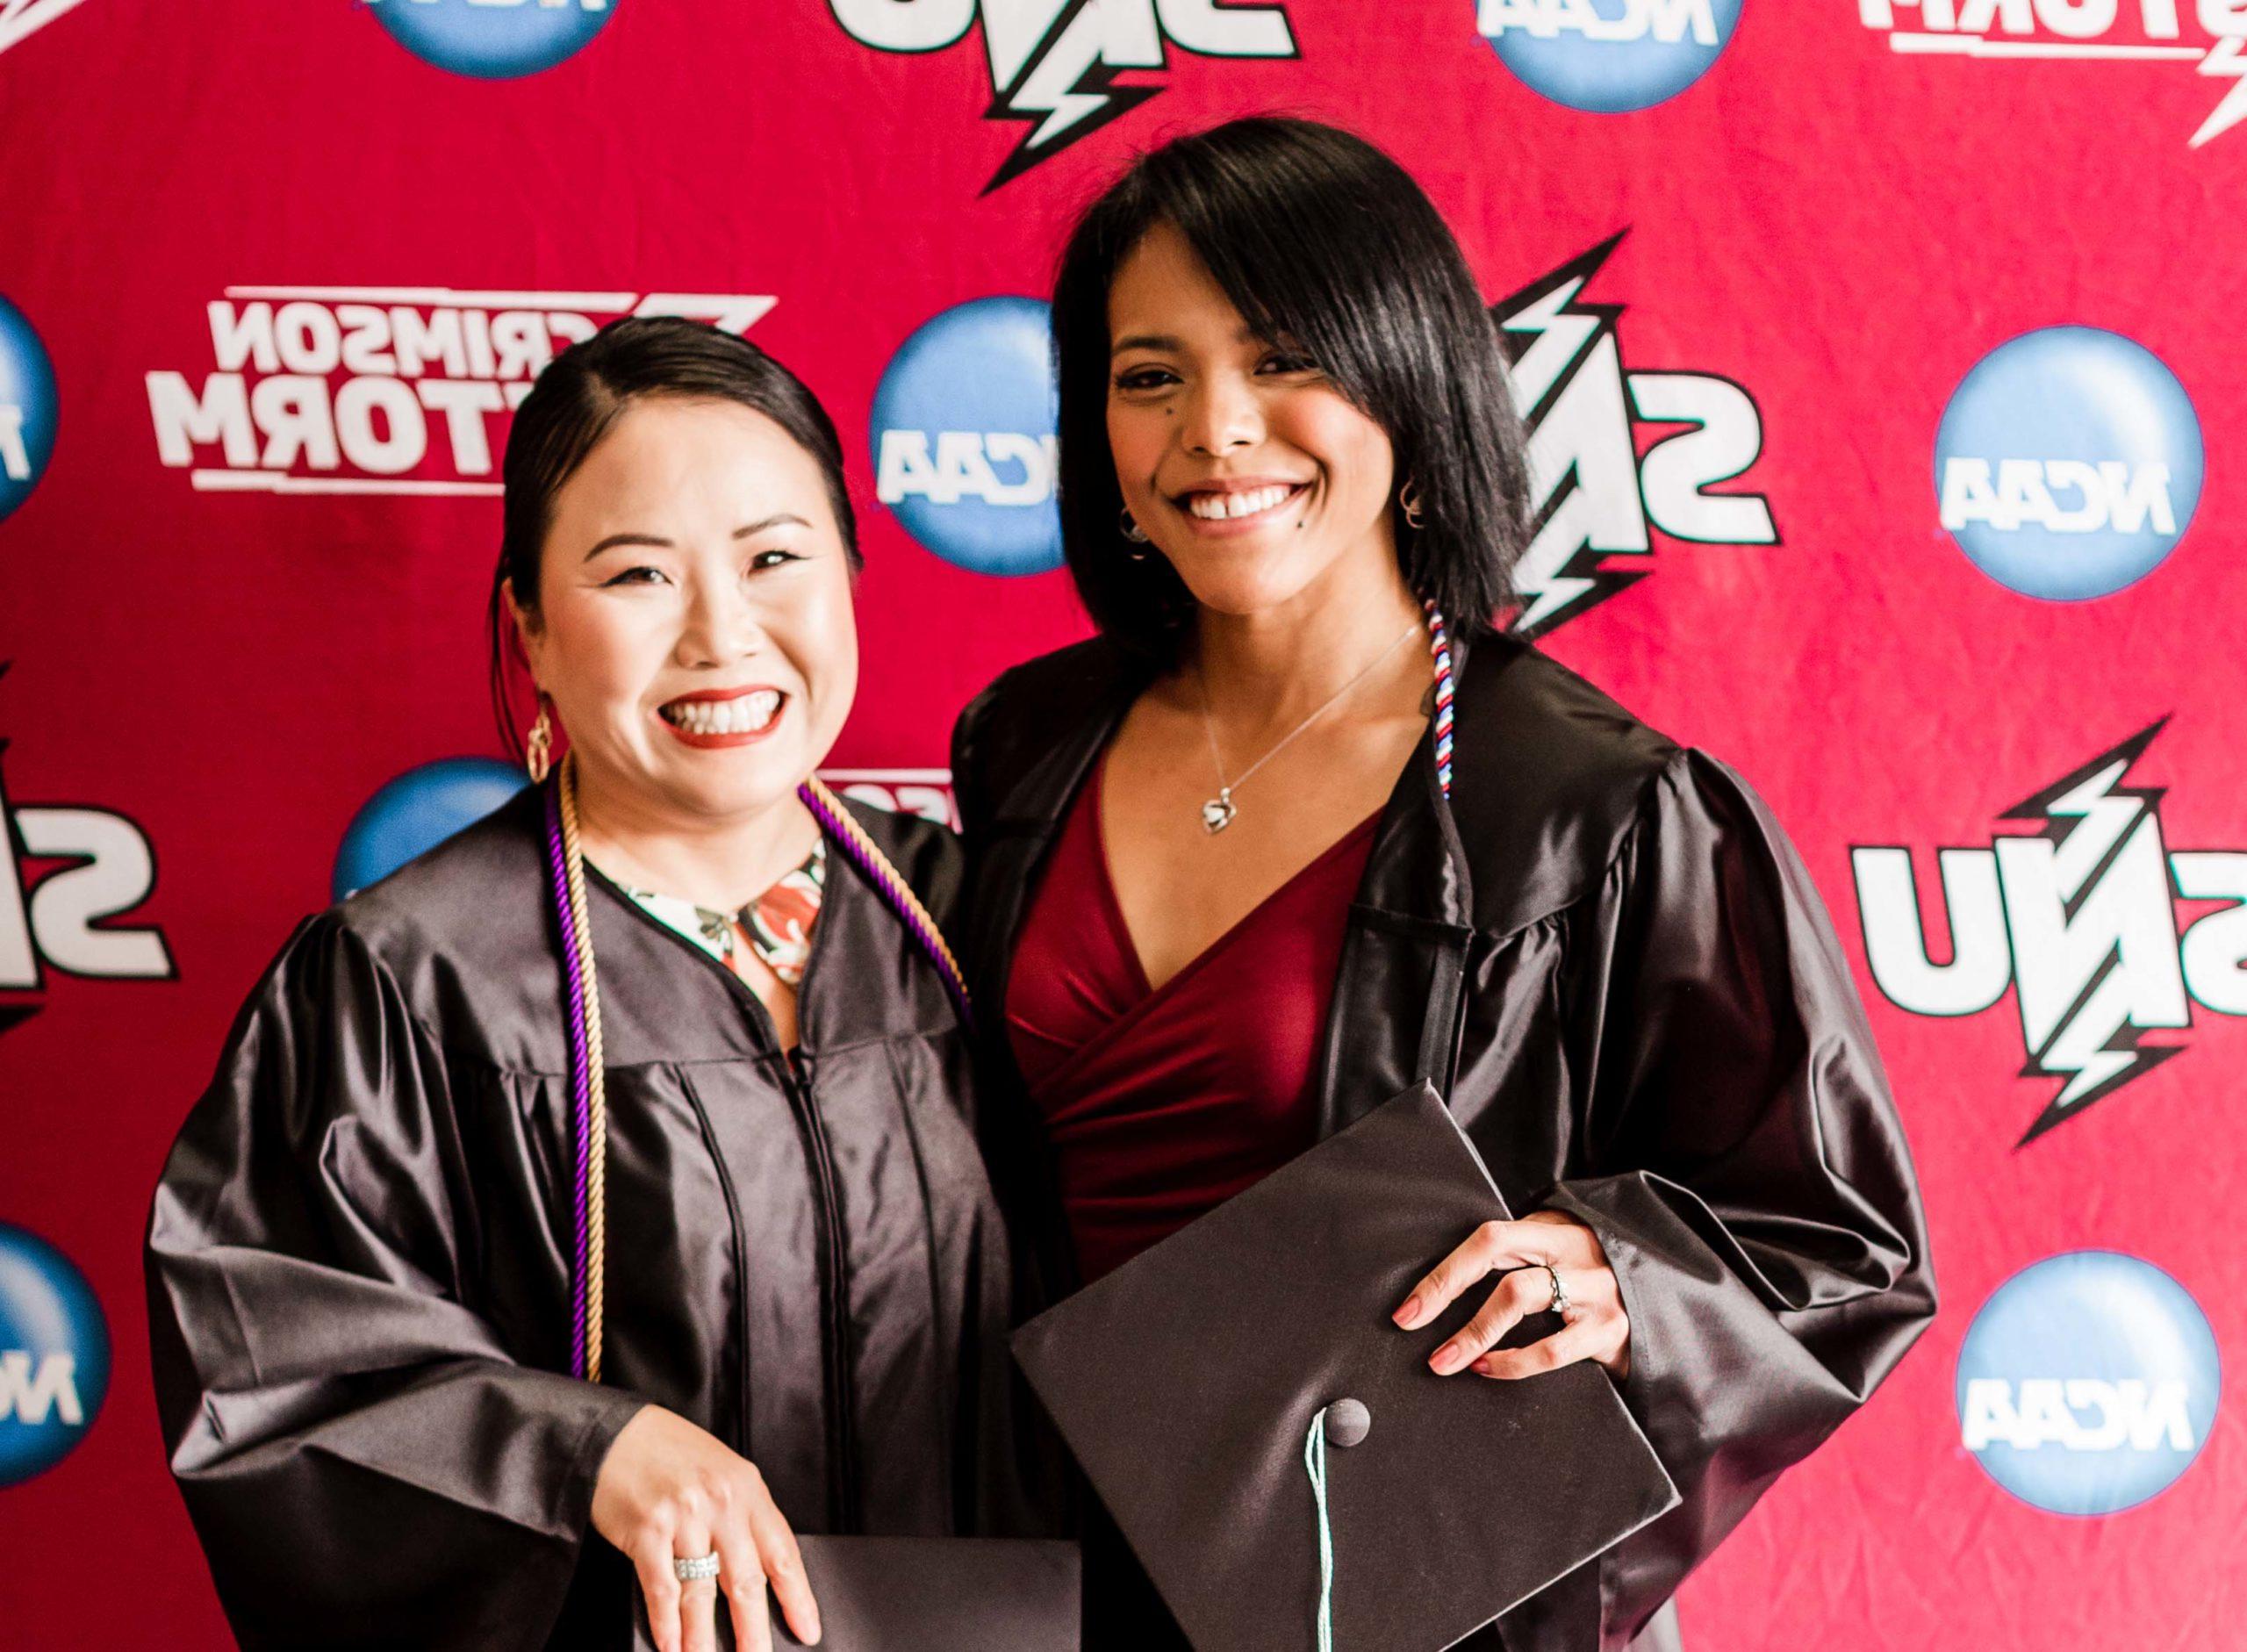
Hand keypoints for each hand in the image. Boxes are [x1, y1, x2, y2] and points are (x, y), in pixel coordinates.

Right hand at [590, 1405, 821, 1651]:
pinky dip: (666, 1622)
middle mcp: (720, 1503)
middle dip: (753, 1631)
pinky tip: (672, 1644)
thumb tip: (760, 1575)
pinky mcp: (646, 1530)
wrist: (616, 1434)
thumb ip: (742, 1516)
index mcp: (747, 1489)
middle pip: (746, 1580)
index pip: (782, 1552)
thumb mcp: (723, 1472)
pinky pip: (661, 1586)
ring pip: (701, 1591)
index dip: (797, 1596)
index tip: (807, 1631)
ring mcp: (683, 1517)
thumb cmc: (672, 1455)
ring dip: (704, 1637)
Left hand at [1391, 1209, 1631, 1381]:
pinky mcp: (1611, 1331)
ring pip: (1522, 1297)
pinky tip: (1488, 1369)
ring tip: (1445, 1361)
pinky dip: (1512, 1362)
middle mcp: (1576, 1254)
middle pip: (1501, 1267)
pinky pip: (1551, 1349)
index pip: (1490, 1238)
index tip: (1408, 1307)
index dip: (1445, 1271)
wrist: (1669, 1301)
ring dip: (1474, 1333)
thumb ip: (1519, 1255)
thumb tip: (1446, 1283)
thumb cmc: (1592, 1279)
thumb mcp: (1560, 1252)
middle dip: (1448, 1297)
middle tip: (1412, 1328)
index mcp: (1556, 1231)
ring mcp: (1596, 1291)